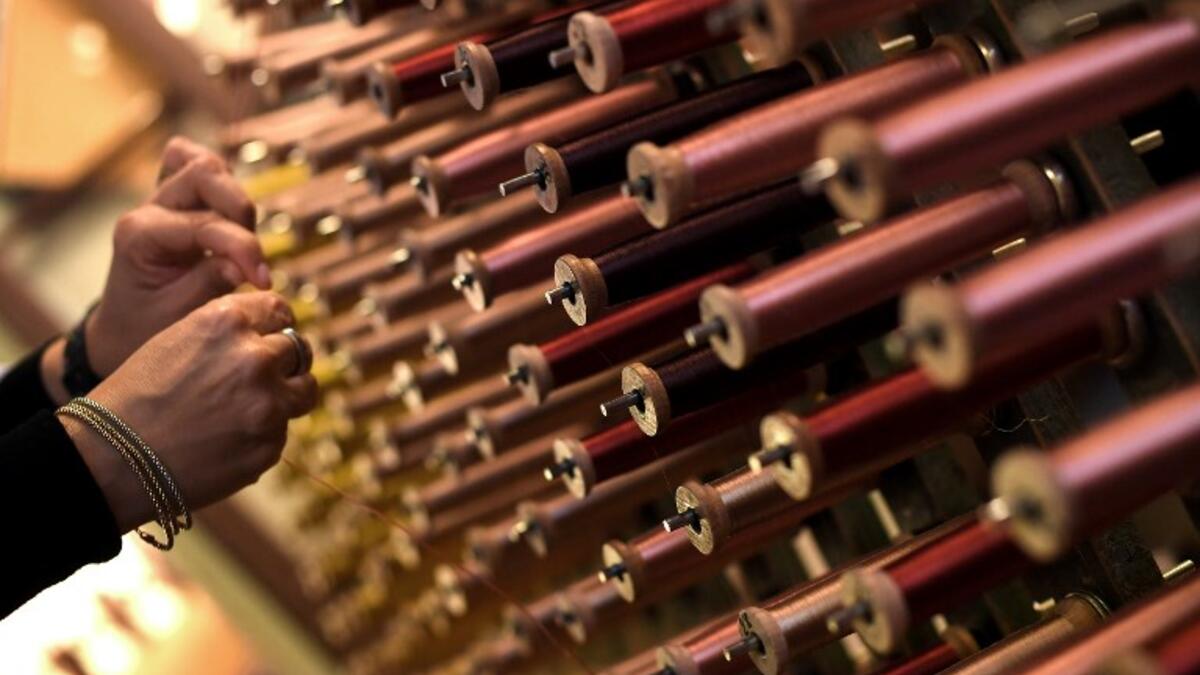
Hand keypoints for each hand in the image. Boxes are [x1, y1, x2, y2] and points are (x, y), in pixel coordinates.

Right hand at [61, 292, 317, 530]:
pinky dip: (262, 436)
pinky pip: (280, 433)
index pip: (278, 310)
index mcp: (227, 322)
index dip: (276, 324)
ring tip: (252, 409)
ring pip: (303, 392)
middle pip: (298, 350)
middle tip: (262, 378)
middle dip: (284, 363)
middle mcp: (254, 358)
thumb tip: (272, 335)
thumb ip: (228, 334)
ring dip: (287, 397)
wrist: (110, 459)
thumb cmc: (136, 397)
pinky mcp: (269, 445)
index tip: (274, 335)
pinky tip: (225, 442)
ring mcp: (267, 405)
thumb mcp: (177, 340)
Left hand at [86, 137, 270, 376]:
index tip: (265, 282)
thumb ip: (209, 283)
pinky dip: (218, 177)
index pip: (206, 224)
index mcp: (140, 234)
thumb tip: (245, 265)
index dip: (243, 249)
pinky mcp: (173, 198)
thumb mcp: (176, 317)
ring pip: (204, 163)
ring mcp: (158, 198)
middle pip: (205, 173)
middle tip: (253, 257)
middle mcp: (147, 208)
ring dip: (234, 196)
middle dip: (241, 211)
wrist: (122, 330)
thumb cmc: (145, 328)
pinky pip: (190, 162)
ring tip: (243, 239)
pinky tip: (230, 209)